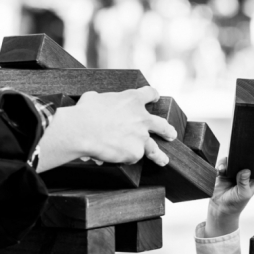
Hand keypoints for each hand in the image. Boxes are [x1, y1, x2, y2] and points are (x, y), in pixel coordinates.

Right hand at [35, 86, 177, 172]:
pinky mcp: (135, 153)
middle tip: (171, 134)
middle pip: (161, 124)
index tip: (155, 97)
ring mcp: (141, 137)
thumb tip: (95, 101)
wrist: (82, 131)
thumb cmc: (84, 113)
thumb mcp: (94, 98)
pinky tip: (117, 158)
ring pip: (154, 148)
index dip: (152, 96)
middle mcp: (142, 118)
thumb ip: (102, 100)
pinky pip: (131, 157)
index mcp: (132, 100)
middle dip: (167, 130)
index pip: (149, 94)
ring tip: (163, 160)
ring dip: (159, 154)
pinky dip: (125, 158)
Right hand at [204, 156, 253, 236]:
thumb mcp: (243, 194)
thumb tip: (246, 170)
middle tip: (234, 161)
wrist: (221, 208)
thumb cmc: (235, 204)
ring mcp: (233, 173)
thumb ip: (244, 182)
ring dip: (228, 163)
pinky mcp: (224, 173)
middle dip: (239, 160)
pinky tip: (220, 171)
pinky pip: (223, 165)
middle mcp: (244, 174)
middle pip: (243, 161)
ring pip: (232, 161)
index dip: (252, 163)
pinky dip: (221, 166)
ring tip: (224, 169)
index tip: (247, 160)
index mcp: (253, 179)